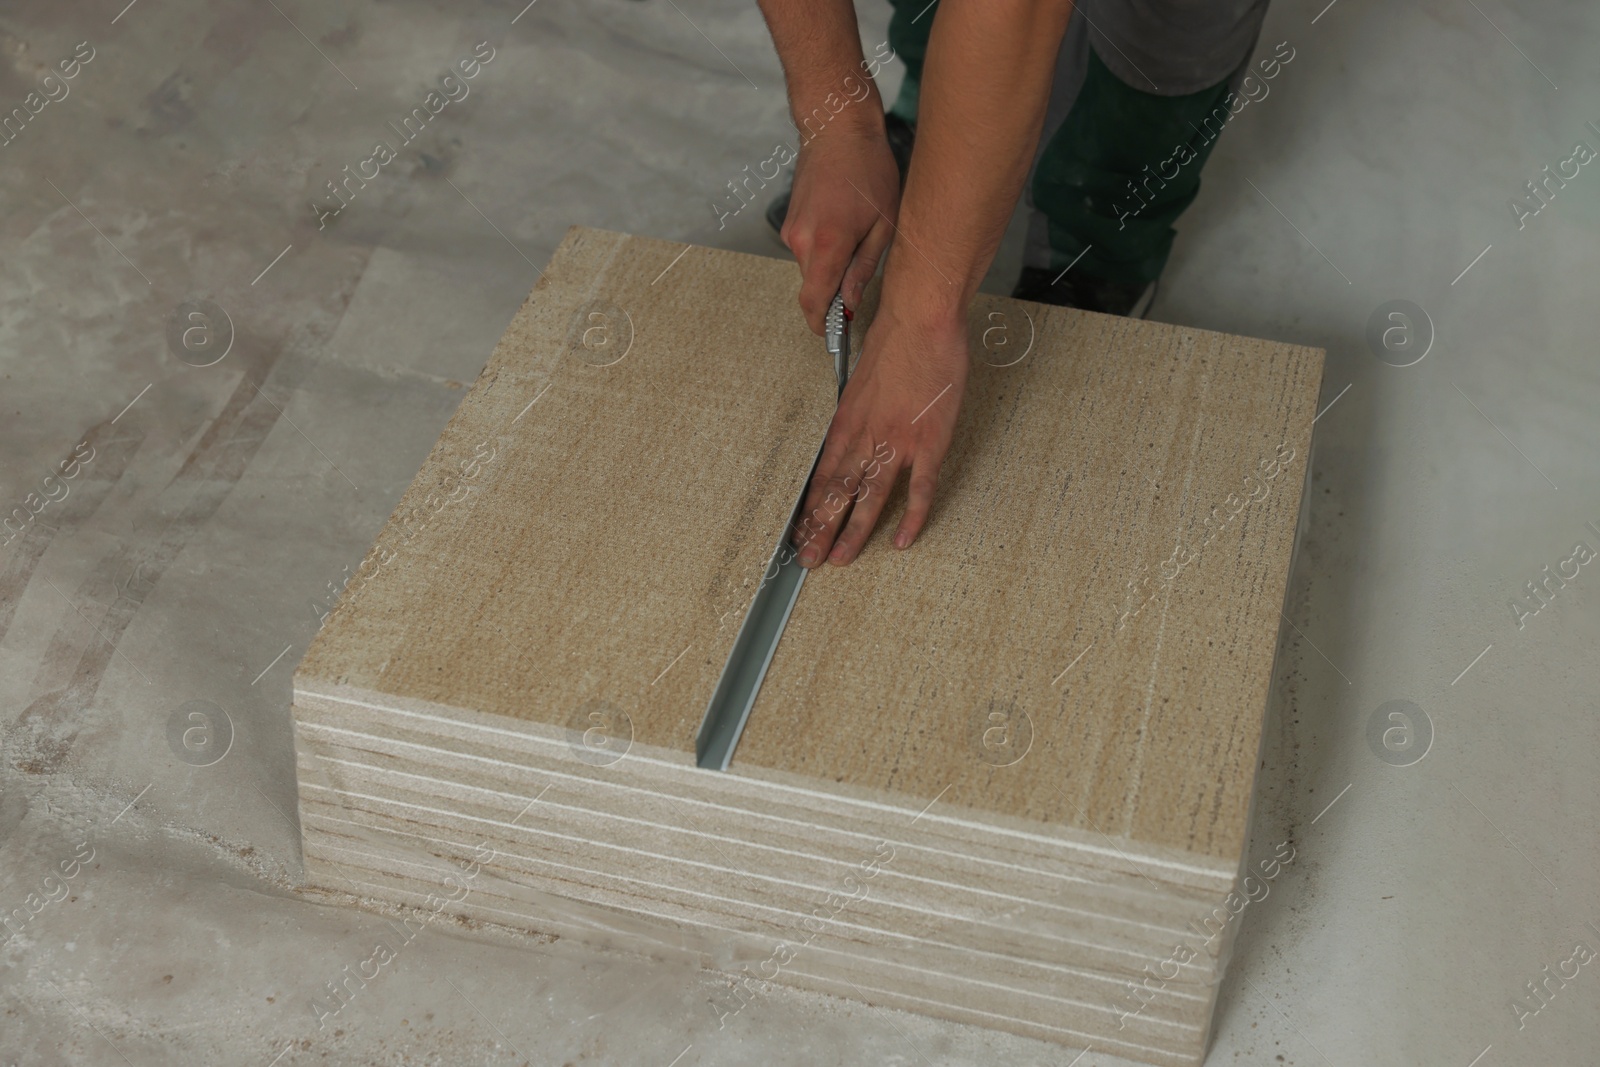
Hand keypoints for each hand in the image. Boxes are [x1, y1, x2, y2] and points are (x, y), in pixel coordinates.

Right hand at [780, 119, 899, 333]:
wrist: (836, 129)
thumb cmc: (867, 170)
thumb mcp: (883, 223)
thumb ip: (863, 268)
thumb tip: (850, 301)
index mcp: (827, 244)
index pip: (814, 302)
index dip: (822, 325)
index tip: (834, 334)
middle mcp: (802, 241)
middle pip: (813, 288)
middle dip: (832, 296)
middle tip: (859, 291)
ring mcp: (792, 231)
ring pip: (811, 269)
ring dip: (830, 270)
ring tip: (858, 245)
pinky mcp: (790, 222)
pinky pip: (807, 251)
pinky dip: (824, 252)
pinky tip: (845, 229)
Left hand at [793, 303, 968, 566]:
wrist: (921, 321)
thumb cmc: (896, 340)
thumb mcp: (862, 378)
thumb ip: (858, 410)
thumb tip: (853, 429)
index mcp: (848, 421)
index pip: (823, 474)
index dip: (810, 506)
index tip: (800, 529)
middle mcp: (866, 436)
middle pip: (838, 492)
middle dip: (821, 529)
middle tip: (809, 559)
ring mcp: (898, 442)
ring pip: (869, 497)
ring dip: (854, 532)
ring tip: (841, 559)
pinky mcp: (930, 442)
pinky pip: (920, 489)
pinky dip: (912, 517)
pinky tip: (901, 540)